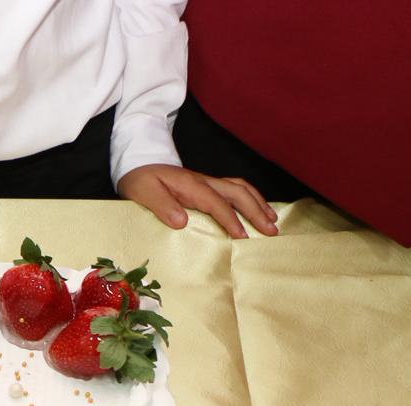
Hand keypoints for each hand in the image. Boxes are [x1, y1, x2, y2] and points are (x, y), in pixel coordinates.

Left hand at [118, 164, 277, 238]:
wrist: (138, 163)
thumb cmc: (140, 180)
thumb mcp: (144, 193)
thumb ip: (162, 206)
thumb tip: (182, 222)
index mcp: (191, 185)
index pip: (216, 203)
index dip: (230, 220)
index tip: (242, 236)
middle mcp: (204, 182)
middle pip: (238, 193)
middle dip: (256, 211)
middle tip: (271, 231)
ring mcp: (208, 182)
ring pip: (241, 189)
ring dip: (259, 203)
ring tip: (272, 220)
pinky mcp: (208, 185)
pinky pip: (235, 189)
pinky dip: (251, 198)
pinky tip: (258, 209)